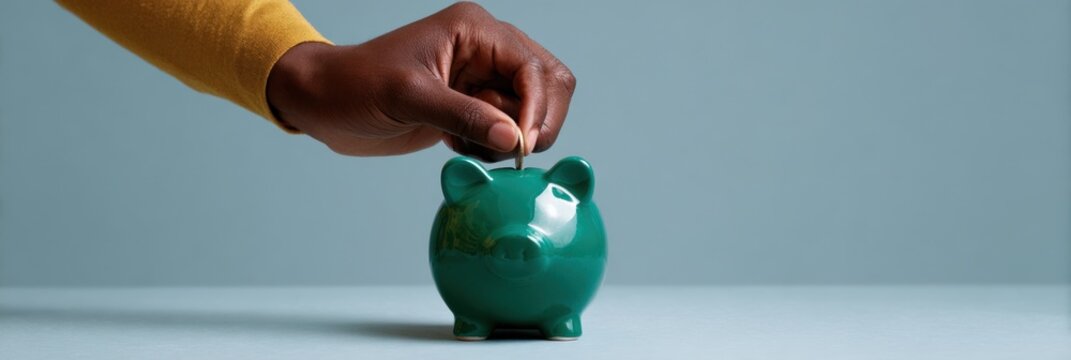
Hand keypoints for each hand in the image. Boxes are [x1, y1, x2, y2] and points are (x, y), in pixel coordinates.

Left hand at [266, 2, 575, 161]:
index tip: (522, 146)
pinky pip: (508, 128)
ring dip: (513, 137)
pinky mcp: (472, 106)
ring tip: (471, 146)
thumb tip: (516, 139)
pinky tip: (459, 146)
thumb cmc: (355, 86)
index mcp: (475, 30)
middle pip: (548, 84)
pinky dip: (494, 145)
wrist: (325, 102)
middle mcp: (486, 48)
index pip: (532, 68)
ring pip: (532, 110)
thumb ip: (465, 116)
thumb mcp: (409, 98)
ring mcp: (481, 78)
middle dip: (537, 122)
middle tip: (512, 153)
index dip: (536, 108)